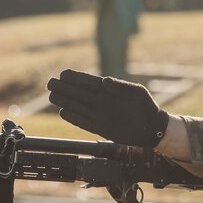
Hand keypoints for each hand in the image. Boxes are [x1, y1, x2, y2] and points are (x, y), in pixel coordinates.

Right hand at [47, 70, 169, 147]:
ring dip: (65, 101)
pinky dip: (74, 118)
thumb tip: (104, 81)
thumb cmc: (146, 106)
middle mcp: (101, 101)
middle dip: (65, 88)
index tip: (63, 74)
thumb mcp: (136, 93)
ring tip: (52, 96)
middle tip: (50, 83)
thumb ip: (120, 87)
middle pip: (79, 93)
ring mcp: (100, 114)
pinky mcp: (101, 128)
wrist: (152, 128)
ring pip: (78, 107)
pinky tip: (63, 112)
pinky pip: (84, 122)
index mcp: (109, 89)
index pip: (89, 82)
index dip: (76, 77)